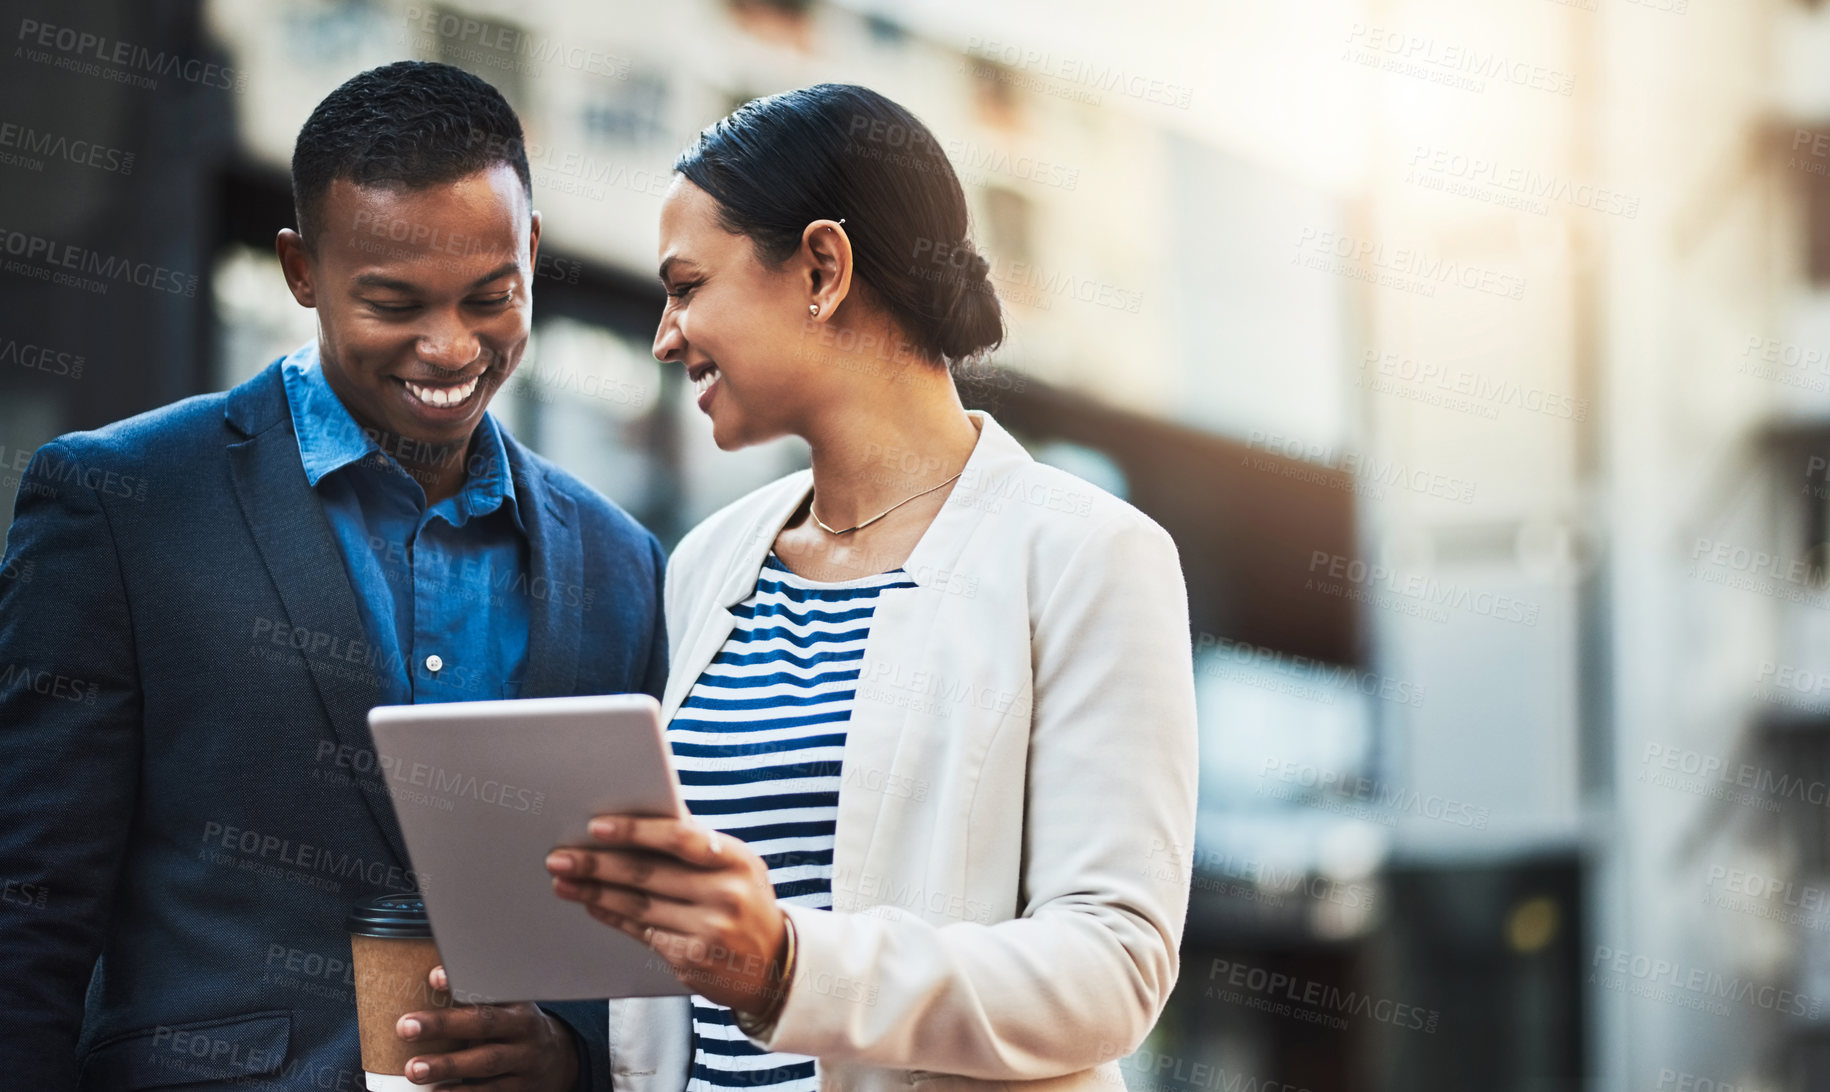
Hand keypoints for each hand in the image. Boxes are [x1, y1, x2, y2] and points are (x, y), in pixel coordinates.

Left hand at [396, 964, 580, 1088]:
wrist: (555, 1062)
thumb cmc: (513, 1028)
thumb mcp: (506, 1006)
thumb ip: (476, 997)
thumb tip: (428, 982)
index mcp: (516, 1000)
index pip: (489, 986)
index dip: (463, 980)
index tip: (434, 977)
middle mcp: (523, 1028)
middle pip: (484, 1024)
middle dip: (443, 1025)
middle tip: (406, 1027)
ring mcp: (523, 1060)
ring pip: (485, 1062)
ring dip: (447, 1065)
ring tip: (414, 1069)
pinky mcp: (519, 1088)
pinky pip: (489, 1091)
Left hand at [546, 815, 789, 1016]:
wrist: (774, 965)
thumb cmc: (744, 903)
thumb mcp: (736, 868)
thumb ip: (695, 846)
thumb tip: (638, 818)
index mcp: (736, 859)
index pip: (680, 837)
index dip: (635, 831)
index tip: (595, 827)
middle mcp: (725, 893)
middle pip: (648, 874)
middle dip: (597, 864)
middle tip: (559, 857)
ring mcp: (709, 929)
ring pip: (638, 905)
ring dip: (595, 892)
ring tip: (563, 880)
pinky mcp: (692, 959)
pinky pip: (642, 932)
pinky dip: (613, 917)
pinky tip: (592, 906)